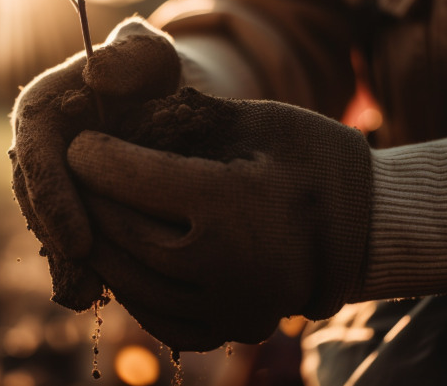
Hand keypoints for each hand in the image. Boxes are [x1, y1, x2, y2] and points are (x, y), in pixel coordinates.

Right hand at [10, 16, 181, 309]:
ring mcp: (49, 183)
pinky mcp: (68, 209)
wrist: (166, 105)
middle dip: (57, 241)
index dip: (52, 200)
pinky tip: (105, 296)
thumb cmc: (156, 74)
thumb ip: (130, 54)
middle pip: (35, 202)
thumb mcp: (150, 55)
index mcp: (40, 110)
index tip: (78, 239)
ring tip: (93, 296)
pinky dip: (82, 269)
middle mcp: (36, 150)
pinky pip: (66, 242)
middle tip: (87, 276)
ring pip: (47, 228)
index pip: (35, 155)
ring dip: (66, 263)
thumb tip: (97, 74)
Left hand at [66, 89, 372, 350]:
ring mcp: (230, 307)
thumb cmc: (314, 159)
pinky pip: (157, 316)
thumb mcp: (260, 119)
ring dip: (101, 244)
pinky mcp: (230, 329)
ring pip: (131, 280)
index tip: (80, 142)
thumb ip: (187, 117)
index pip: (134, 179)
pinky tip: (124, 254)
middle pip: (123, 232)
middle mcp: (228, 265)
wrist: (370, 226)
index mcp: (235, 203)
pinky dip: (131, 284)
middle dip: (89, 199)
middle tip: (76, 175)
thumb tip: (117, 118)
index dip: (95, 157)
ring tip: (92, 211)